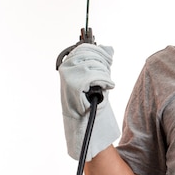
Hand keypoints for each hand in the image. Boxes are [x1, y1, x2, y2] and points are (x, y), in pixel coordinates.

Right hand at [58, 43, 119, 160]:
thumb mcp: (96, 79)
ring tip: (104, 85)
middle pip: (89, 54)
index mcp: (69, 68)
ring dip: (104, 74)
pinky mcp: (74, 87)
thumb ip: (98, 63)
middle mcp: (66, 72)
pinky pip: (94, 76)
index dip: (98, 51)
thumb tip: (106, 48)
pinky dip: (103, 81)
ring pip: (93, 64)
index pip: (83, 48)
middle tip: (107, 76)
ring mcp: (68, 79)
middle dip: (103, 62)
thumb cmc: (92, 104)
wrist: (88, 126)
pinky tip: (106, 88)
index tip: (108, 58)